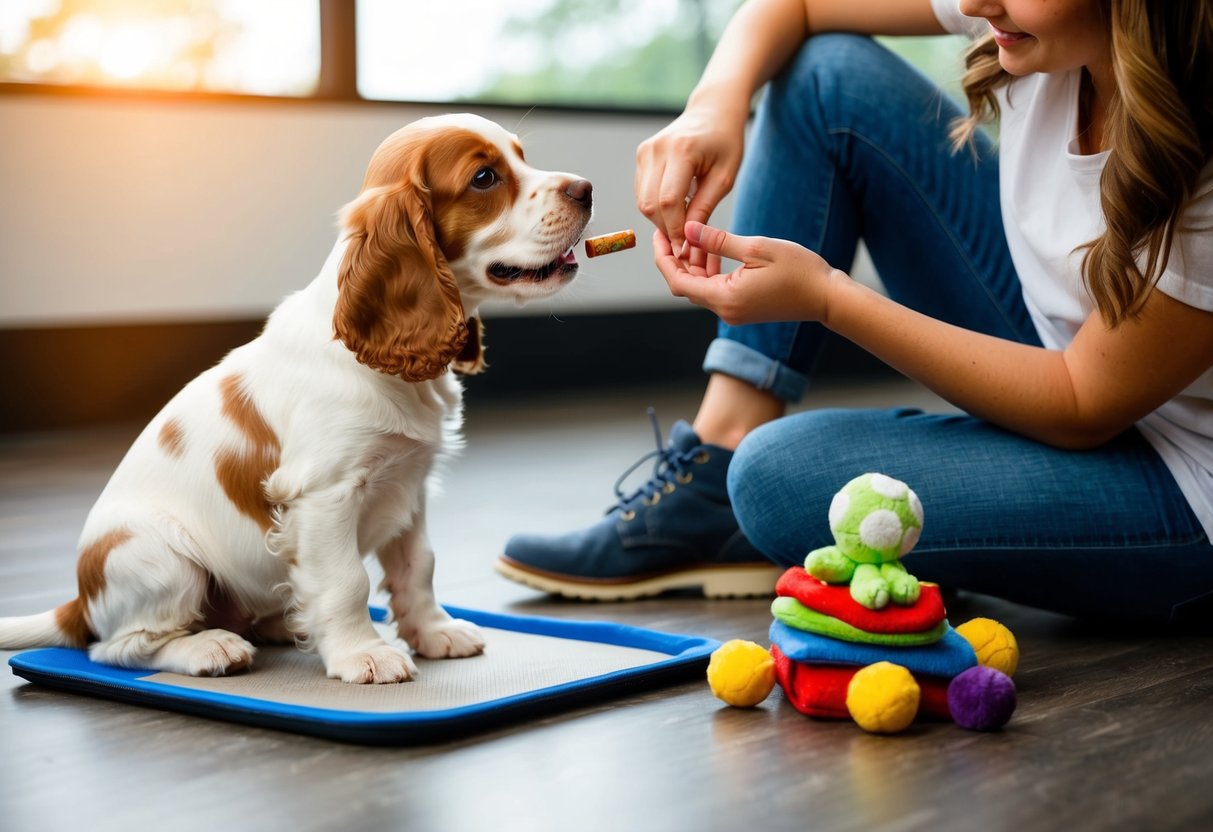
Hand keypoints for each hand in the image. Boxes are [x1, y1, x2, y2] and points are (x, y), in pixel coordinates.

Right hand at [634, 106, 745, 252]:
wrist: (712, 110)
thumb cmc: (725, 141)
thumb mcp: (725, 177)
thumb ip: (704, 207)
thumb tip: (687, 238)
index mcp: (681, 151)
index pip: (669, 201)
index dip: (675, 229)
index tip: (686, 248)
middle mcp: (656, 149)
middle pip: (650, 204)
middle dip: (666, 228)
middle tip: (685, 241)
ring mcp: (644, 151)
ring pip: (642, 201)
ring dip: (660, 219)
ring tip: (683, 221)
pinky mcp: (641, 156)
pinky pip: (642, 192)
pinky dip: (656, 206)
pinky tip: (676, 206)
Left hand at [653, 221, 844, 325]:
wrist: (827, 297)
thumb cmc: (798, 270)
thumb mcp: (756, 248)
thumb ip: (718, 241)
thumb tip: (688, 229)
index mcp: (724, 298)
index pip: (677, 280)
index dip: (663, 257)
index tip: (658, 233)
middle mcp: (724, 310)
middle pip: (685, 285)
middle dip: (675, 258)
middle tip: (670, 229)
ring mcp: (733, 312)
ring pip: (700, 287)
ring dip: (693, 263)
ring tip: (694, 234)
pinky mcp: (742, 308)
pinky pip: (715, 290)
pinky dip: (709, 271)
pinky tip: (712, 250)